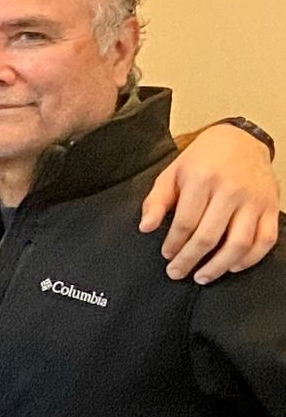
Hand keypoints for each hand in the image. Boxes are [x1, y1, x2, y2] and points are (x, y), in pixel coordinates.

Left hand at [139, 123, 279, 282]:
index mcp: (203, 179)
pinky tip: (233, 266)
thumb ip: (157, 201)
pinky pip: (265, 240)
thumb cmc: (202, 159)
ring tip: (202, 276)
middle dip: (190, 260)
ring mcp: (254, 200)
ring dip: (219, 266)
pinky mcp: (271, 207)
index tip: (167, 255)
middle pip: (209, 237)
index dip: (174, 244)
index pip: (186, 222)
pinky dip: (250, 259)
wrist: (241, 140)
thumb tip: (145, 227)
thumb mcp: (172, 173)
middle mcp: (231, 190)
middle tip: (177, 272)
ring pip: (239, 243)